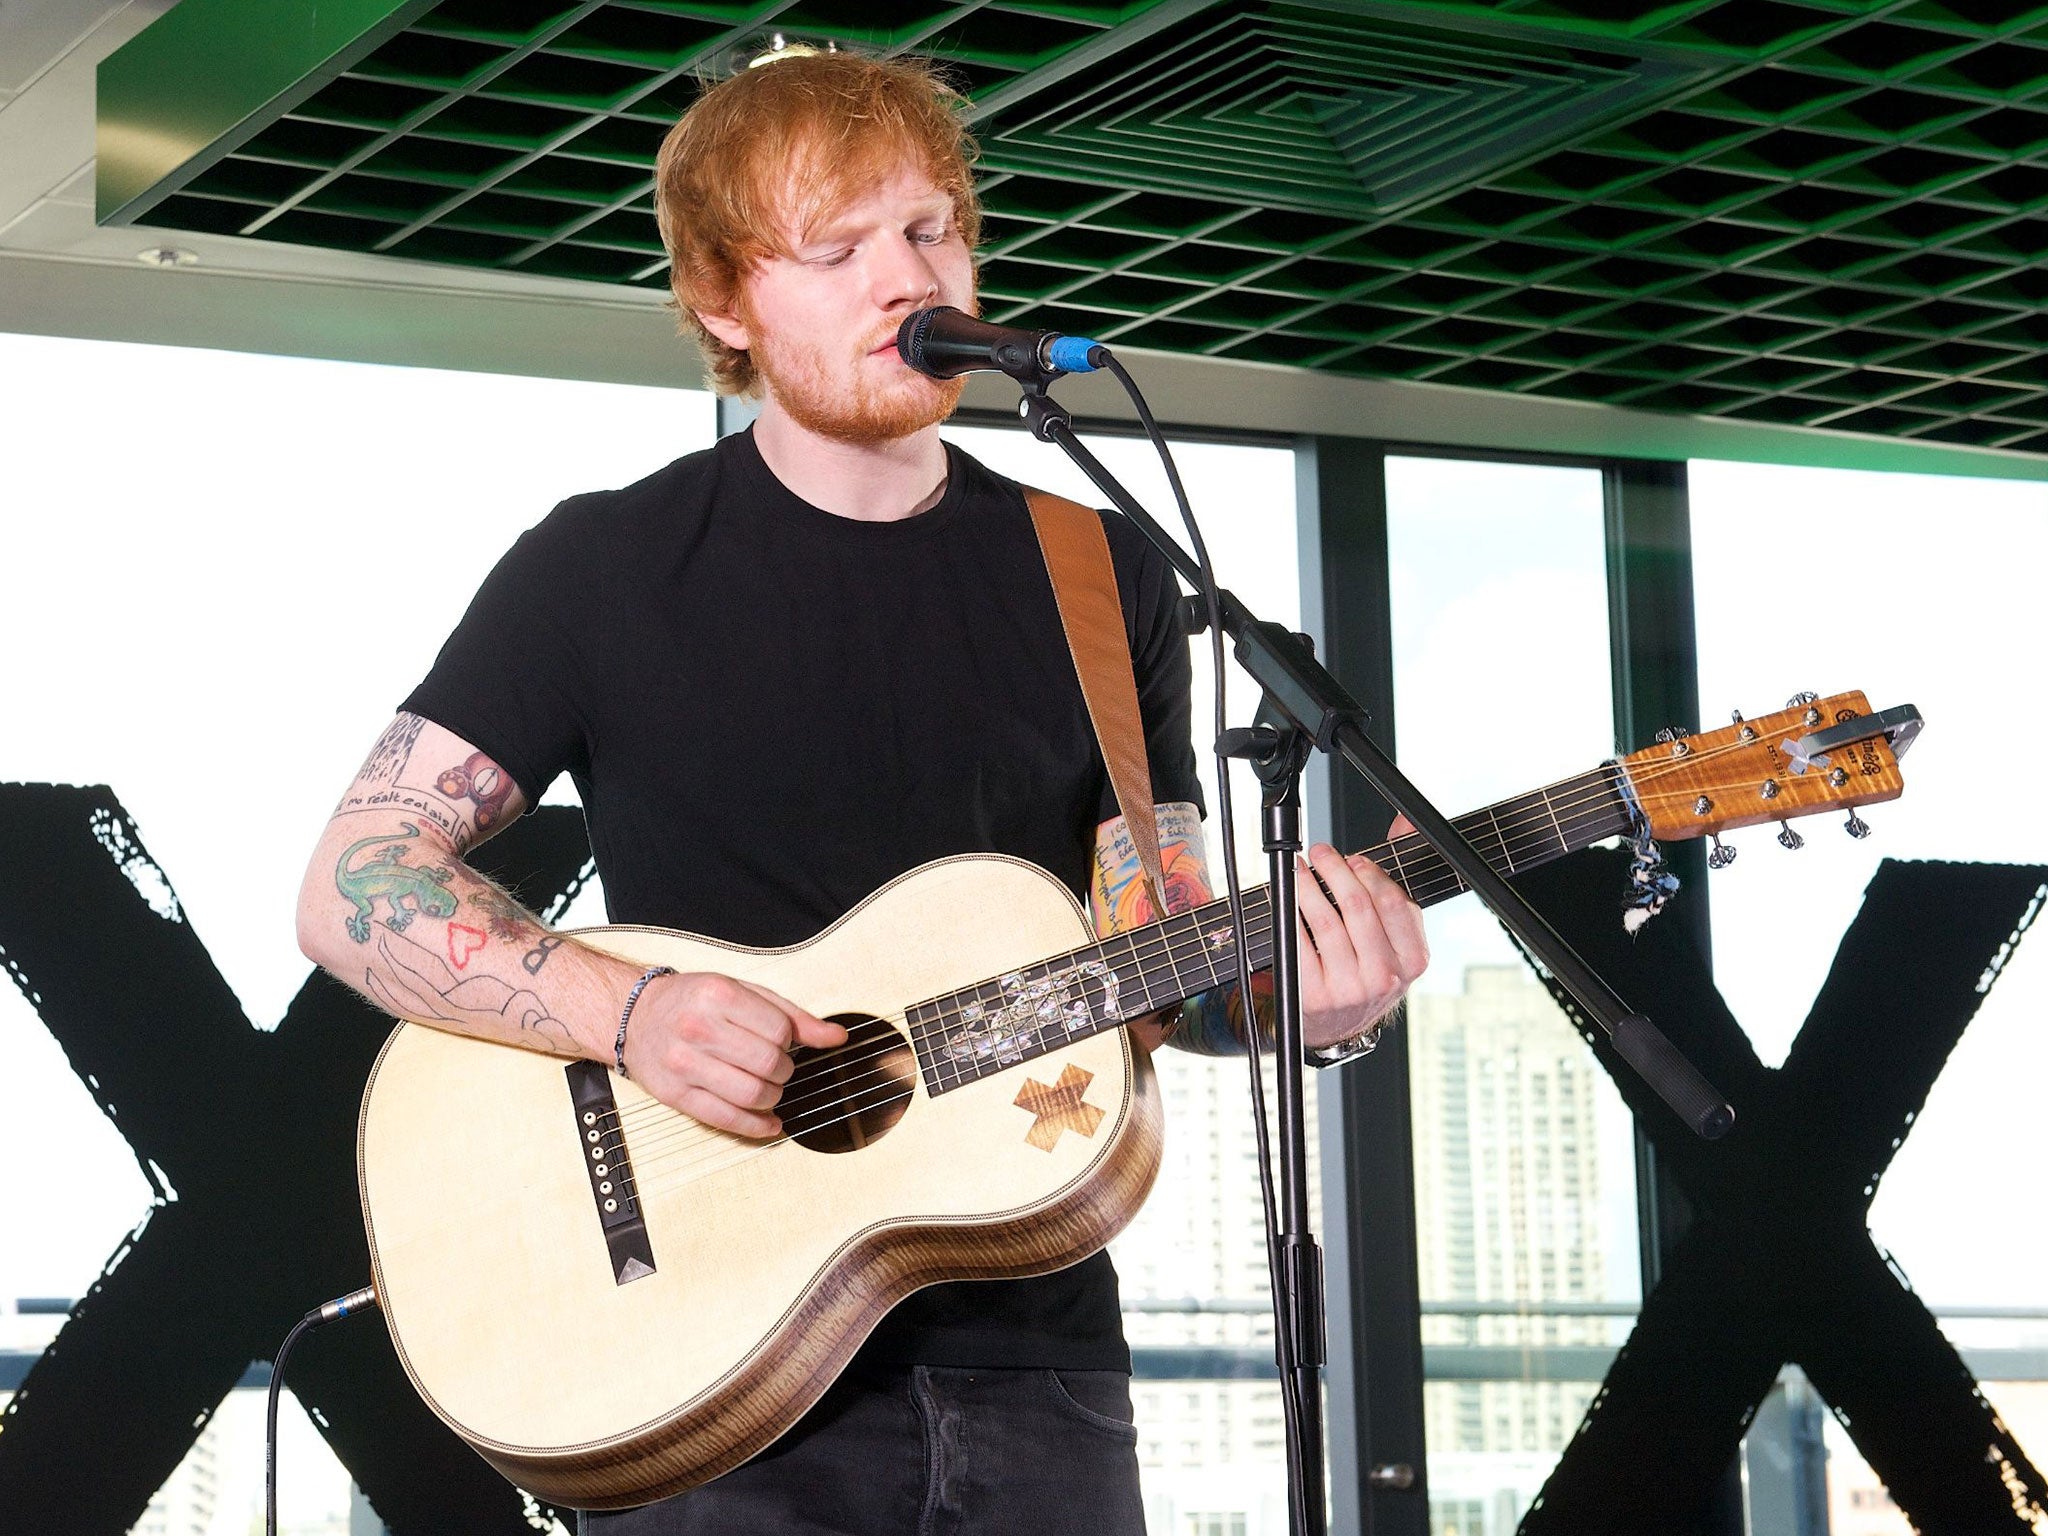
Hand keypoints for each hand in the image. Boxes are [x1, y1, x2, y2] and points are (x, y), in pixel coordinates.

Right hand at [623, 973, 847, 1137]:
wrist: (635, 1016)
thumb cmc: (694, 1001)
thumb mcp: (743, 991)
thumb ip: (792, 1015)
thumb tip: (837, 1036)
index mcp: (719, 996)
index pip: (779, 1030)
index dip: (790, 1042)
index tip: (783, 1044)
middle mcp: (699, 1029)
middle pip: (768, 1064)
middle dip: (785, 1072)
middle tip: (779, 1068)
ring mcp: (684, 1064)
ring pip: (750, 1094)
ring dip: (773, 1097)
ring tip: (770, 1089)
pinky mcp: (676, 1095)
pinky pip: (725, 1119)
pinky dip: (756, 1126)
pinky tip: (769, 1122)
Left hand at [1295, 817, 1427, 1050]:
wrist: (1342, 1026)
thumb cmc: (1370, 971)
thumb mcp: (1396, 937)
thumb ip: (1398, 879)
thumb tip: (1406, 821)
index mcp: (1413, 960)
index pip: (1395, 903)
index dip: (1370, 873)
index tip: (1352, 858)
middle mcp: (1384, 977)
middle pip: (1358, 907)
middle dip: (1334, 870)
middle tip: (1319, 853)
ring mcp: (1349, 989)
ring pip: (1325, 921)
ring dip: (1306, 885)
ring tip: (1298, 869)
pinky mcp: (1314, 996)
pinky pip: (1298, 942)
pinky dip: (1289, 912)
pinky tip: (1286, 897)